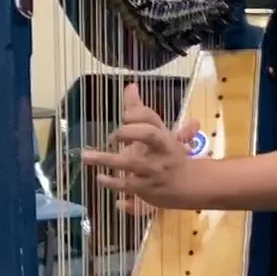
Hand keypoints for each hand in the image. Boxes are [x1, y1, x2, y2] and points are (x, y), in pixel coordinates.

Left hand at [80, 84, 206, 211]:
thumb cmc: (169, 155)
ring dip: (107, 159)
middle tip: (112, 135)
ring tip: (86, 156)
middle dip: (129, 131)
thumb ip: (141, 111)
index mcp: (165, 136)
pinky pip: (128, 185)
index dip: (137, 115)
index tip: (124, 116)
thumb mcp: (159, 133)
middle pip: (150, 135)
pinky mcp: (147, 188)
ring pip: (132, 162)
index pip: (152, 119)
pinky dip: (112, 182)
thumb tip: (130, 86)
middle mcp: (162, 150)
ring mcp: (155, 170)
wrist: (189, 184)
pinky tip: (99, 178)